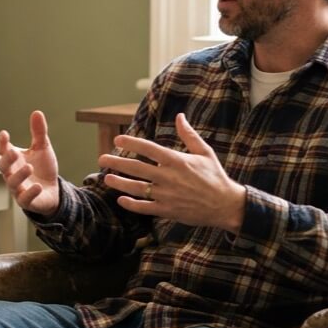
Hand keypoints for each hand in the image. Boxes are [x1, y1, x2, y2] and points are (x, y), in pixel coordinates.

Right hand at [0, 110, 60, 215]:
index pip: (2, 150)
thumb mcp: (43, 148)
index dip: (1, 143)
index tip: (4, 134)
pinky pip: (24, 199)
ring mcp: (18, 188)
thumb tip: (37, 112)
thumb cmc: (43, 169)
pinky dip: (30, 193)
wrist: (52, 191)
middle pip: (2, 167)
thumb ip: (39, 132)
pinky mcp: (27, 201)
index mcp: (13, 159)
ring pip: (12, 183)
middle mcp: (12, 173)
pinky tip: (37, 186)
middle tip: (13, 152)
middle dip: (6, 159)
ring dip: (19, 175)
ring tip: (29, 167)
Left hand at [96, 113, 245, 231]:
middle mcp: (169, 177)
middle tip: (102, 158)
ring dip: (119, 183)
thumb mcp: (205, 152)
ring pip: (137, 188)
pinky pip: (145, 207)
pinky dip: (131, 204)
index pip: (149, 149)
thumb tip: (180, 116)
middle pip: (137, 168)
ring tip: (106, 178)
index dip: (131, 143)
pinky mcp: (167, 210)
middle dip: (117, 162)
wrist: (225, 205)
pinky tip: (120, 200)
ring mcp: (167, 195)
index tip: (118, 140)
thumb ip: (189, 135)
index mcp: (177, 161)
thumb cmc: (214, 176)